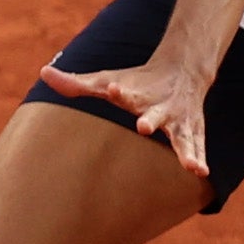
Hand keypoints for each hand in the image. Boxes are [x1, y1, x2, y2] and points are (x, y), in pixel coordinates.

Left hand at [36, 58, 212, 178]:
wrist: (182, 70)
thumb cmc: (134, 82)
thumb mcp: (106, 80)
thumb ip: (76, 83)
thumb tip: (43, 72)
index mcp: (135, 94)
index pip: (124, 91)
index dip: (118, 90)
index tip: (113, 88)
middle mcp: (159, 106)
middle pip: (154, 114)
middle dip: (150, 119)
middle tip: (144, 126)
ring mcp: (177, 120)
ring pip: (182, 136)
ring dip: (185, 149)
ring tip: (190, 165)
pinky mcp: (191, 131)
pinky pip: (195, 147)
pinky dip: (199, 158)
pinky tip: (201, 173)